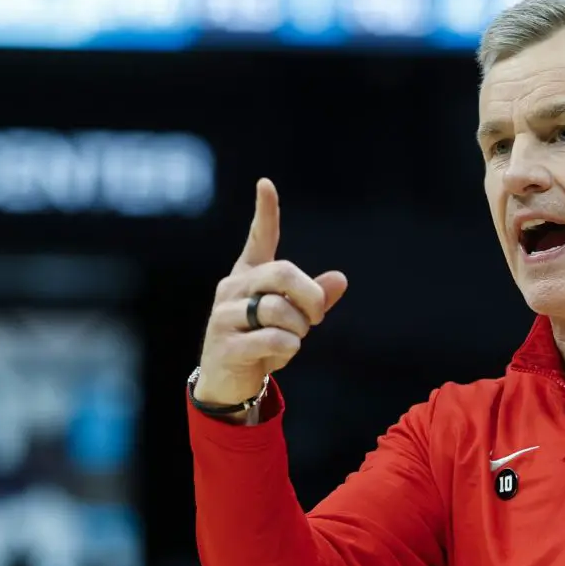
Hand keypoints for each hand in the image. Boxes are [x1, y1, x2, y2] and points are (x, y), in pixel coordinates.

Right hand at [193, 178, 347, 409]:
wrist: (229, 382)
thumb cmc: (261, 343)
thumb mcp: (292, 319)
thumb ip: (314, 298)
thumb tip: (340, 279)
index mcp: (248, 276)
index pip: (259, 239)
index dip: (265, 212)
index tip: (266, 183)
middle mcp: (233, 289)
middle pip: (283, 273)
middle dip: (311, 296)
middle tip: (317, 317)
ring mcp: (224, 315)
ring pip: (279, 310)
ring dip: (299, 329)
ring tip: (292, 340)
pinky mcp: (225, 344)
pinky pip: (273, 339)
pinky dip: (289, 348)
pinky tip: (282, 353)